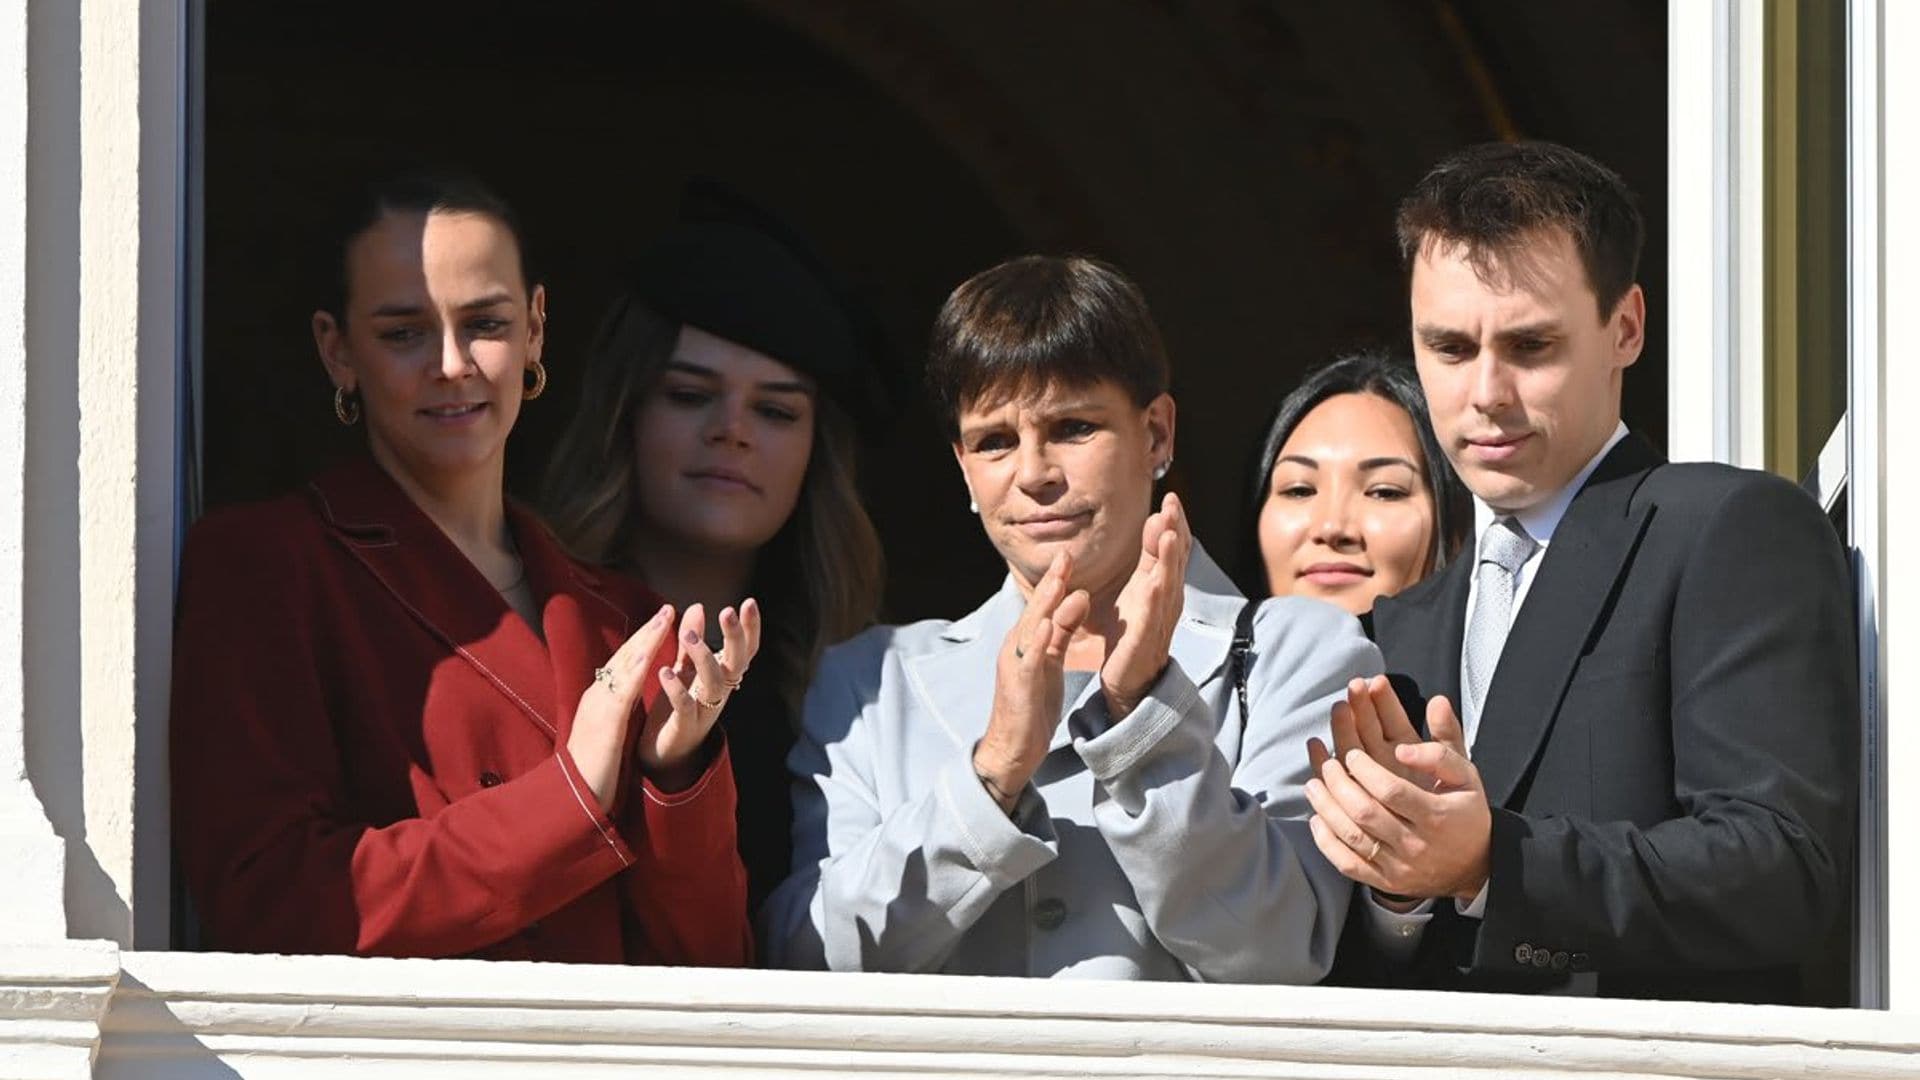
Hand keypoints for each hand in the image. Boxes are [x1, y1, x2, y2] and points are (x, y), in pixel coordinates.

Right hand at [568, 603, 678, 810]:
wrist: (572, 797)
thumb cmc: (590, 770)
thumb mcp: (604, 733)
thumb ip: (613, 714)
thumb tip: (624, 701)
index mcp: (598, 699)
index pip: (623, 664)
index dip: (642, 642)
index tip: (660, 623)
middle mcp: (597, 695)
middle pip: (625, 656)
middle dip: (647, 631)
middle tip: (668, 609)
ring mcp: (599, 705)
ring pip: (625, 665)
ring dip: (646, 639)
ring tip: (665, 619)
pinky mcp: (606, 720)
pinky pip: (625, 689)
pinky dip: (638, 667)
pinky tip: (652, 652)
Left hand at [642, 599, 762, 791]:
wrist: (665, 755)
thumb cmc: (678, 707)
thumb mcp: (687, 669)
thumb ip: (693, 640)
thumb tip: (698, 606)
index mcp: (723, 677)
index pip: (745, 650)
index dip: (750, 629)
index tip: (748, 602)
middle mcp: (720, 693)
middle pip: (736, 663)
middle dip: (734, 637)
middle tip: (727, 611)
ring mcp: (705, 711)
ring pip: (714, 683)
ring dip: (703, 658)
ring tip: (688, 635)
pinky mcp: (685, 727)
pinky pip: (685, 708)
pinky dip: (677, 690)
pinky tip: (665, 671)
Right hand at [974, 551, 1091, 809]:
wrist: (1012, 749)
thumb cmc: (1032, 707)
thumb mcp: (1051, 665)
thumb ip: (1061, 634)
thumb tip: (1077, 599)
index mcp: (1027, 644)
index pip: (1044, 607)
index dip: (1056, 582)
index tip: (1069, 556)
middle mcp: (1018, 649)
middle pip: (1036, 610)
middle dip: (1051, 583)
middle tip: (1065, 555)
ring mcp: (1016, 666)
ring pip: (1031, 630)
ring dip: (1045, 605)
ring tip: (1059, 581)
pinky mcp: (1019, 686)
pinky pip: (1029, 661)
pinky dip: (1038, 642)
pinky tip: (1047, 626)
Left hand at [1099, 492, 1189, 718]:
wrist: (1130, 679)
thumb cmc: (1134, 631)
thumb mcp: (1140, 587)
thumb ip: (1149, 557)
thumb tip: (1157, 521)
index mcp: (1164, 584)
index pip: (1173, 548)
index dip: (1175, 523)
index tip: (1171, 498)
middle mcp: (1168, 598)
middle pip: (1174, 560)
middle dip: (1175, 531)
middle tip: (1172, 505)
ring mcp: (1160, 618)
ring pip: (1167, 582)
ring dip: (1168, 559)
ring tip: (1168, 534)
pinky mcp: (1146, 637)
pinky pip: (1152, 615)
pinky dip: (1156, 597)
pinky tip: (1155, 581)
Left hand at [1304, 695, 1490, 902]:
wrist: (1474, 867)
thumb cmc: (1465, 812)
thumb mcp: (1466, 774)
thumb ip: (1446, 741)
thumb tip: (1432, 706)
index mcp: (1437, 815)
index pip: (1391, 791)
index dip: (1364, 769)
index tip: (1351, 754)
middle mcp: (1417, 845)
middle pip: (1366, 813)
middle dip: (1339, 784)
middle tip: (1326, 764)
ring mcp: (1399, 867)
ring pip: (1353, 838)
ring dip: (1326, 808)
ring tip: (1313, 783)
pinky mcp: (1385, 882)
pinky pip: (1348, 865)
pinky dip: (1327, 842)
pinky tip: (1317, 819)